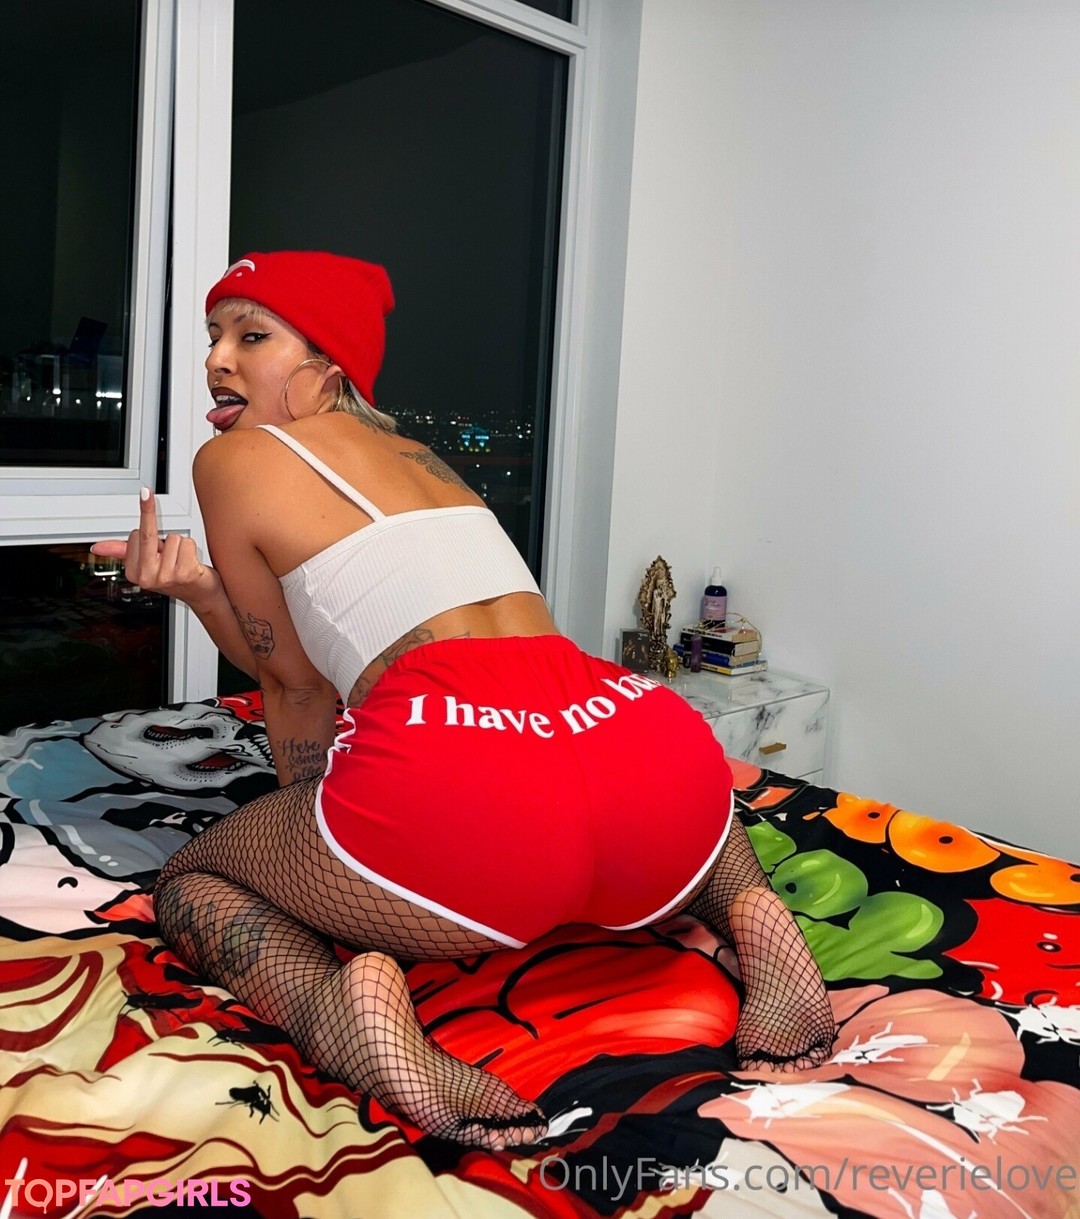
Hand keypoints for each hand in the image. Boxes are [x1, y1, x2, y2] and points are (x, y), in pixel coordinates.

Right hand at [91, 487, 221, 607]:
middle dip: (162, 540)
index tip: (156, 554)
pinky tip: (192, 564)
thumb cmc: (175, 576)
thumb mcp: (146, 565)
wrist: (202, 595)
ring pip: (172, 537)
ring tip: (182, 563)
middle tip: (170, 558)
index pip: (136, 533)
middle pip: (148, 533)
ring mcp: (165, 576)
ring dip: (180, 546)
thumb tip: (95, 548)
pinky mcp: (185, 573)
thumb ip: (121, 551)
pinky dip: (192, 549)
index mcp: (133, 573)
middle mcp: (147, 577)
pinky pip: (186, 542)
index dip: (151, 539)